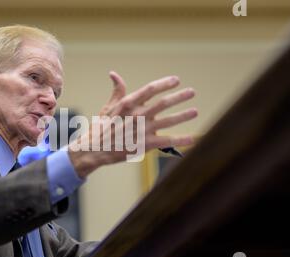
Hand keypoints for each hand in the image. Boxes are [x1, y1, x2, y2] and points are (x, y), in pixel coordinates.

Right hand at [68, 71, 197, 177]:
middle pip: (164, 103)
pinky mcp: (145, 144)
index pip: (150, 89)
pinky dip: (180, 140)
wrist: (95, 149)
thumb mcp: (108, 106)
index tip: (176, 80)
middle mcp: (137, 115)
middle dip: (179, 97)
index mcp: (128, 103)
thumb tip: (114, 74)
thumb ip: (117, 91)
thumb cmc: (101, 127)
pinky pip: (167, 141)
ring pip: (168, 121)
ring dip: (183, 115)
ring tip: (194, 111)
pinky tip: (191, 138)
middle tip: (191, 92)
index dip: (164, 83)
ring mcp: (142, 130)